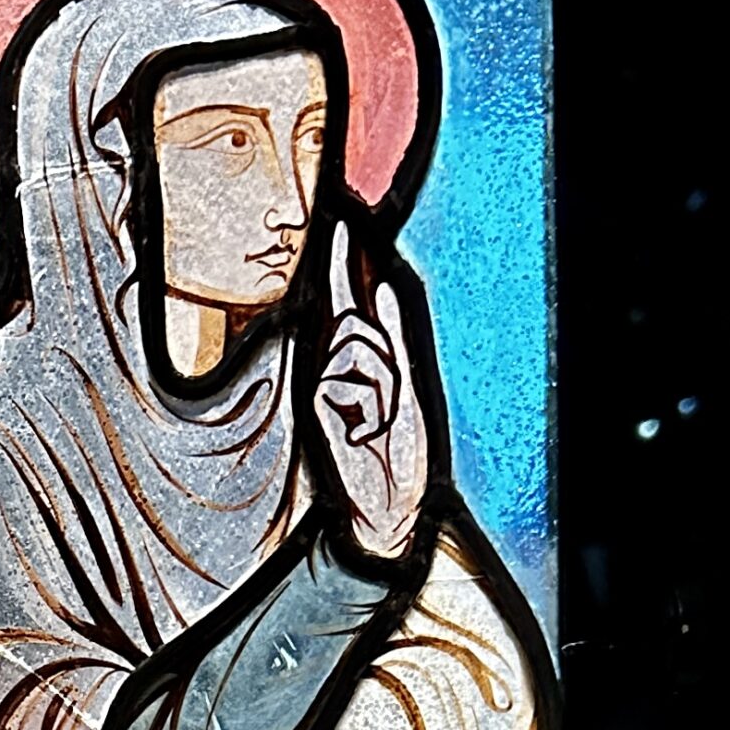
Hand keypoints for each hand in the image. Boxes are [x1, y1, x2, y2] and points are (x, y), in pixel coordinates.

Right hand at [315, 225, 428, 562]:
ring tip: (376, 421)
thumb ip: (396, 338)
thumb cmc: (401, 452)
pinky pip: (347, 379)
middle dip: (381, 352)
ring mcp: (328, 386)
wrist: (389, 503)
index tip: (338, 226)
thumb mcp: (409, 388)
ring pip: (355, 349)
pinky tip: (362, 433)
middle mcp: (341, 369)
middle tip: (386, 403)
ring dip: (379, 385)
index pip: (349, 303)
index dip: (343, 266)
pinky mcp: (319, 404)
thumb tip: (379, 291)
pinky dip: (367, 405)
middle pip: (354, 321)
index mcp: (367, 361)